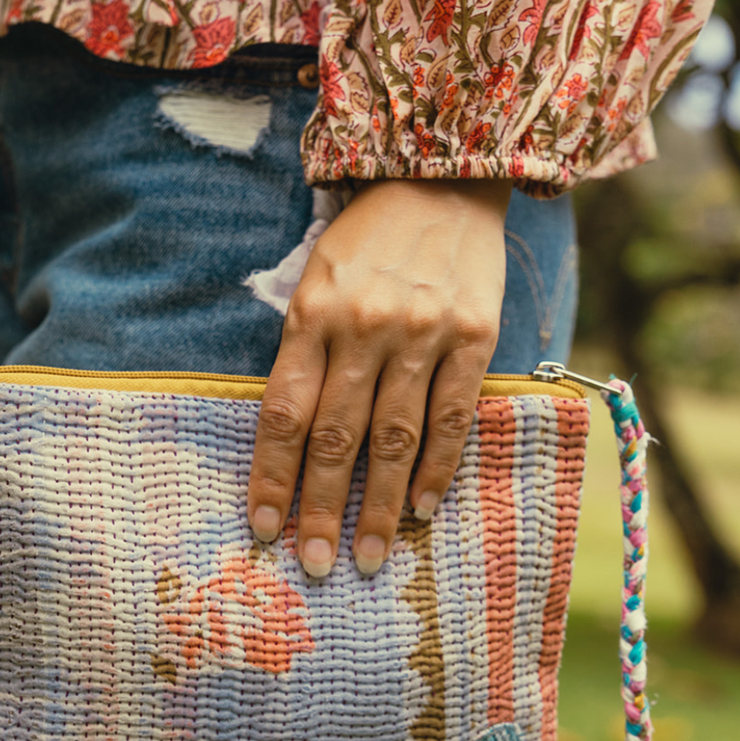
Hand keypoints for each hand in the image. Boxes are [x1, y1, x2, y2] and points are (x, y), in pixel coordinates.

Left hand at [247, 178, 509, 576]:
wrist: (443, 175)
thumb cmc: (367, 237)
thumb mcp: (317, 278)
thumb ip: (305, 350)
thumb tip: (293, 437)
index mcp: (313, 314)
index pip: (284, 413)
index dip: (271, 478)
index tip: (264, 529)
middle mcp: (365, 328)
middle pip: (336, 437)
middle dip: (322, 508)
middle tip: (316, 565)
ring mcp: (423, 333)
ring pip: (396, 437)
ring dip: (380, 505)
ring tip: (370, 556)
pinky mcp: (474, 335)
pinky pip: (453, 416)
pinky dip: (437, 467)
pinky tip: (422, 508)